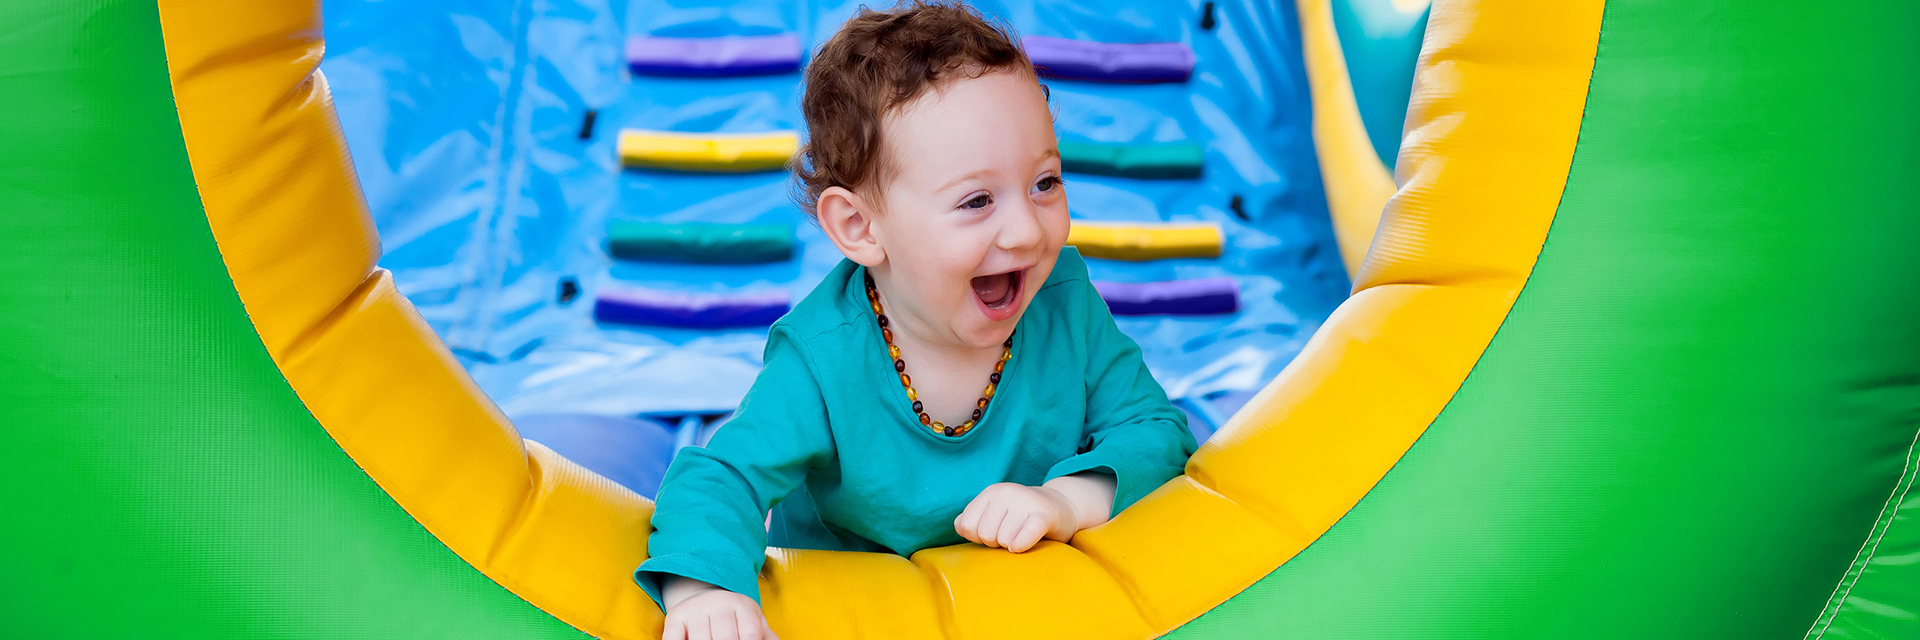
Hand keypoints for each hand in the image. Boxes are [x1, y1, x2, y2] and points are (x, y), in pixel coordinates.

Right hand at [662, 577, 778, 639]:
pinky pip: (673, 638)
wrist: (703, 595)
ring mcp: (695, 610)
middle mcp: (718, 604)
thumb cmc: (734, 617)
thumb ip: (766, 635)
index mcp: (742, 606)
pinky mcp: (674, 618)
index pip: (750, 632)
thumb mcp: (752, 621)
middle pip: (725, 637)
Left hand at [952, 482, 1078, 552]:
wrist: (1061, 508)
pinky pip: (1023, 537)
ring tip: (1021, 536)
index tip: (993, 533)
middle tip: (1010, 535)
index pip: (966, 525)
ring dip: (1011, 545)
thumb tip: (961, 527)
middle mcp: (1007, 492)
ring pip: (1003, 540)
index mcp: (991, 492)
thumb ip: (971, 520)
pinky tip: (1022, 546)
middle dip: (996, 543)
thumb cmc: (1021, 518)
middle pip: (985, 535)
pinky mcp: (1044, 515)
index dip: (977, 537)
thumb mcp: (994, 513)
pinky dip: (1020, 546)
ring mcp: (1025, 501)